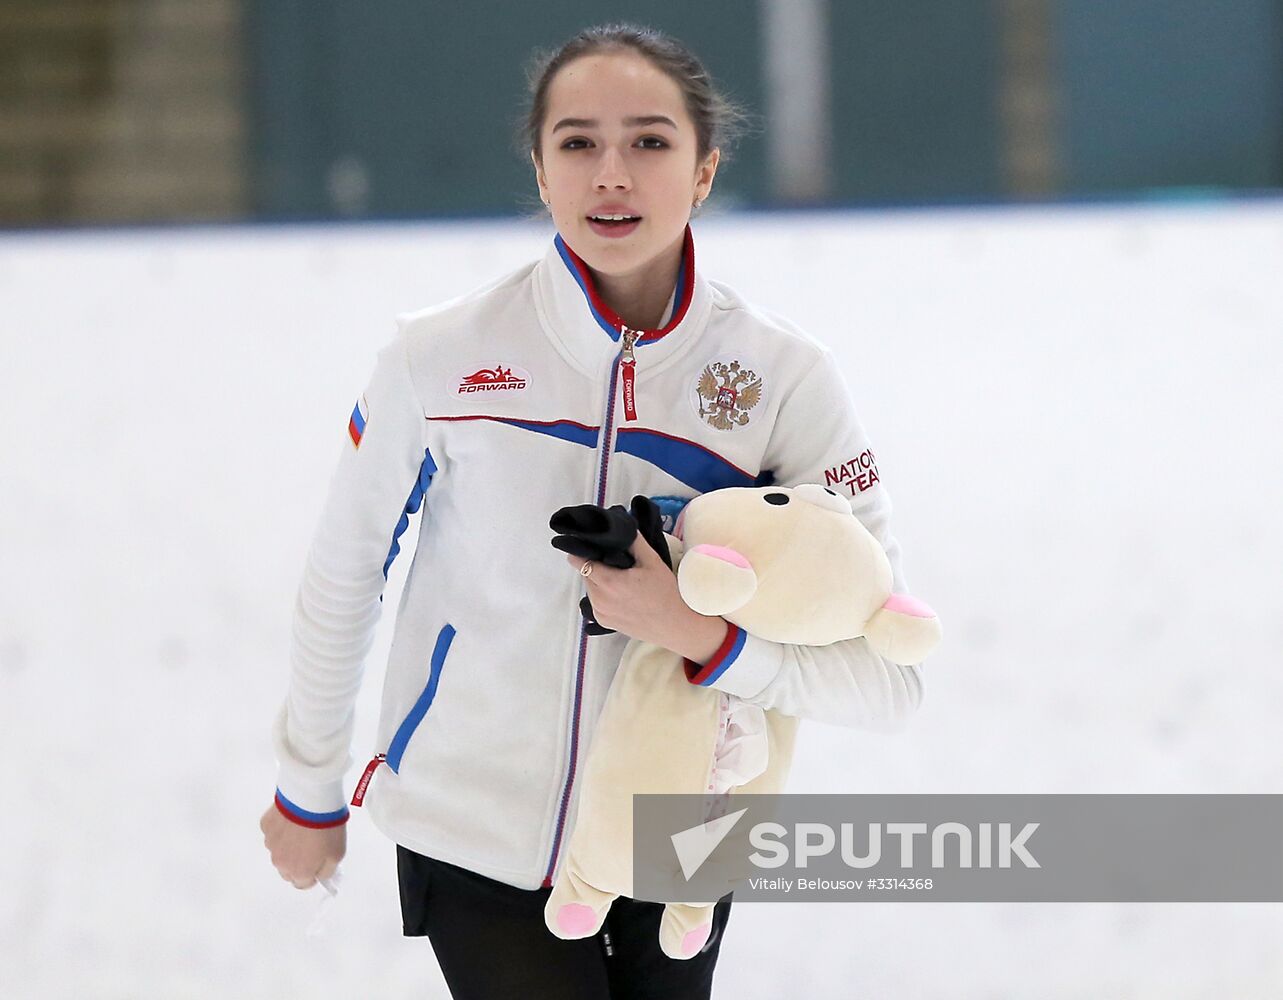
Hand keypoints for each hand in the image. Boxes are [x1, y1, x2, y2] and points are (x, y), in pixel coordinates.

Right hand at [260, 803, 345, 889]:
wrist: (311, 799)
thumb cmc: (326, 826)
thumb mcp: (337, 853)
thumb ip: (327, 870)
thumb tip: (320, 877)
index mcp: (299, 872)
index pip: (302, 883)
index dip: (312, 874)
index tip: (318, 863)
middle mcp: (280, 862)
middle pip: (288, 870)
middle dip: (299, 862)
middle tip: (312, 844)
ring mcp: (271, 843)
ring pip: (279, 851)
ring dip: (289, 844)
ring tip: (304, 827)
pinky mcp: (266, 826)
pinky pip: (274, 833)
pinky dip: (282, 828)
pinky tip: (294, 817)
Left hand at [566, 537, 727, 661]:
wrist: (675, 625)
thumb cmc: (665, 593)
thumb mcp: (652, 561)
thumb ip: (634, 541)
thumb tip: (622, 527)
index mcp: (608, 582)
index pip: (581, 562)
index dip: (581, 552)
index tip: (587, 545)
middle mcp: (599, 599)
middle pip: (586, 575)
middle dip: (595, 566)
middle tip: (614, 561)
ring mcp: (601, 613)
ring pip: (590, 589)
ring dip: (598, 581)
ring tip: (620, 578)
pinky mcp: (605, 623)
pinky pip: (596, 603)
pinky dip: (603, 595)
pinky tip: (621, 594)